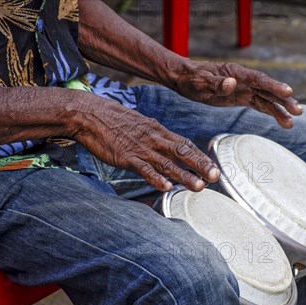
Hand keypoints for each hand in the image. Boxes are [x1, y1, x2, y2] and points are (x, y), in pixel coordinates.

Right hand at [74, 96, 218, 191]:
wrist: (90, 114)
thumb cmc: (116, 121)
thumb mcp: (142, 125)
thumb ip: (157, 138)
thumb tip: (171, 148)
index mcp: (159, 132)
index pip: (185, 145)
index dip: (201, 157)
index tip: (215, 168)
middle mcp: (154, 139)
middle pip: (182, 153)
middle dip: (200, 165)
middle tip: (215, 177)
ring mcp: (141, 149)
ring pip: (167, 163)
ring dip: (183, 176)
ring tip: (198, 187)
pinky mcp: (126, 157)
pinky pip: (143, 169)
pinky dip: (155, 178)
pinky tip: (166, 187)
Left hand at [173, 60, 302, 128]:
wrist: (186, 79)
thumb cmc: (192, 79)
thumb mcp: (201, 82)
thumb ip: (217, 84)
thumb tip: (232, 84)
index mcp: (236, 73)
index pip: (259, 80)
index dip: (274, 85)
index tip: (288, 92)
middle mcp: (245, 80)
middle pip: (268, 90)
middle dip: (284, 100)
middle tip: (298, 111)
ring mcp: (245, 89)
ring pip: (267, 99)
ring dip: (281, 110)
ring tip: (292, 122)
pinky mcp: (242, 98)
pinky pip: (260, 105)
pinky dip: (272, 112)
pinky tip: (283, 121)